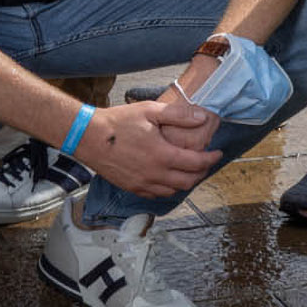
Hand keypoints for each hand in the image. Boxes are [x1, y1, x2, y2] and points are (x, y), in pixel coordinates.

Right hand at [73, 100, 220, 197]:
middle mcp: (153, 174)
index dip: (211, 159)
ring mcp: (141, 184)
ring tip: (191, 170)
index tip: (218, 153)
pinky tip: (169, 179)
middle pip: (187, 182)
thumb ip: (179, 115)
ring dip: (186, 182)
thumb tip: (203, 118)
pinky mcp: (130, 187)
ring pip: (172, 191)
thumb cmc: (118, 122)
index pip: (196, 164)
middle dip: (201, 173)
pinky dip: (168, 189)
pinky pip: (156, 195)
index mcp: (162, 155)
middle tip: (207, 162)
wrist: (88, 137)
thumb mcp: (151, 111)